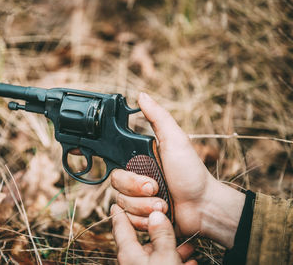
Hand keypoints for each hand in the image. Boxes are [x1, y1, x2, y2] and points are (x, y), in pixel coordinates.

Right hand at [111, 93, 244, 247]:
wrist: (203, 207)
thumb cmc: (191, 173)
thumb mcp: (175, 140)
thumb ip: (158, 117)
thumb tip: (141, 95)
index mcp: (137, 162)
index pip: (112, 164)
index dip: (113, 167)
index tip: (137, 176)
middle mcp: (134, 180)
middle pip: (115, 185)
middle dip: (136, 189)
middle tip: (155, 187)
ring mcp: (137, 200)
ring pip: (121, 204)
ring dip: (143, 206)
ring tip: (163, 204)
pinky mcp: (141, 218)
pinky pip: (128, 220)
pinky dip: (144, 220)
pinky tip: (159, 216)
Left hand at [111, 204, 196, 264]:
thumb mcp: (165, 257)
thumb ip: (161, 235)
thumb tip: (156, 214)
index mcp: (128, 253)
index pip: (120, 226)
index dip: (119, 211)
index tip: (118, 201)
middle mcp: (132, 261)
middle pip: (140, 238)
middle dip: (155, 228)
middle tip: (164, 215)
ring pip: (155, 253)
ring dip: (169, 245)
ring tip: (187, 242)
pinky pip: (163, 263)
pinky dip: (175, 258)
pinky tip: (190, 259)